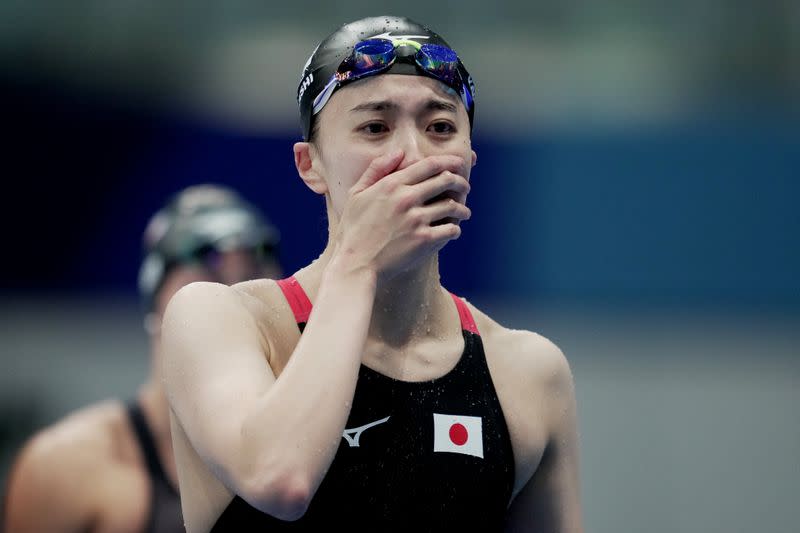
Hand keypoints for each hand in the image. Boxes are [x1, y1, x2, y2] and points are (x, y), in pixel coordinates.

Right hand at [334, 150, 471, 281]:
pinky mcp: (424, 241)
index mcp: (391, 184)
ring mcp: (416, 220)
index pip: (429, 165)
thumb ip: (376, 169)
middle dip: (461, 182)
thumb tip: (399, 153)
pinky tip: (454, 231)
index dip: (449, 161)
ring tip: (464, 212)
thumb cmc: (354, 230)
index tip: (459, 164)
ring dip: (462, 208)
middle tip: (466, 187)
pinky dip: (456, 229)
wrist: (356, 265)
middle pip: (446, 181)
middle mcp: (406, 199)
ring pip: (452, 206)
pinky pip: (451, 229)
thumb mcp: (356, 194)